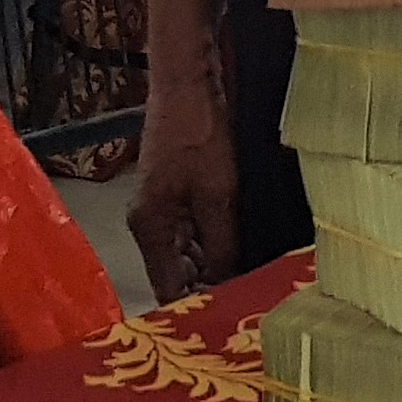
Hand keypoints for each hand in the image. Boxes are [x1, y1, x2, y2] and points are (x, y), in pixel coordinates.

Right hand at [127, 80, 241, 303]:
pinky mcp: (177, 190)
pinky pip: (195, 228)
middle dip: (209, 286)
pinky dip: (216, 239)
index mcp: (149, 228)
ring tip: (253, 278)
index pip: (167, 287)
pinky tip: (243, 245)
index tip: (229, 319)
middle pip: (177, 271)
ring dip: (215, 263)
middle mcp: (149, 222)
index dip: (196, 306)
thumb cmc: (197, 133)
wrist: (188, 82)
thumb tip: (227, 285)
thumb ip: (221, 245)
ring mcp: (162, 205)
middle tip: (250, 301)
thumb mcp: (217, 195)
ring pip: (189, 251)